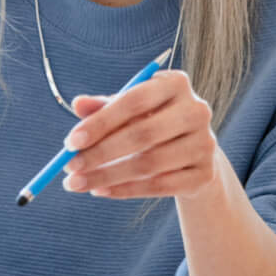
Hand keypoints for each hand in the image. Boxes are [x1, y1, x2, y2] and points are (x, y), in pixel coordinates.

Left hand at [62, 69, 222, 200]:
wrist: (191, 151)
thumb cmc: (151, 122)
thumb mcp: (128, 109)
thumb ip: (103, 107)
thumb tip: (78, 104)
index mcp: (176, 83)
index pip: (134, 101)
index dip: (101, 122)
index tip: (70, 142)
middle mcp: (197, 110)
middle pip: (143, 134)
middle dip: (100, 153)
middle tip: (69, 166)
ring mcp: (205, 144)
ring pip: (149, 164)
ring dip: (107, 176)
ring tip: (77, 183)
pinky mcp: (204, 174)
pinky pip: (159, 186)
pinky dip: (126, 190)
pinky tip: (101, 191)